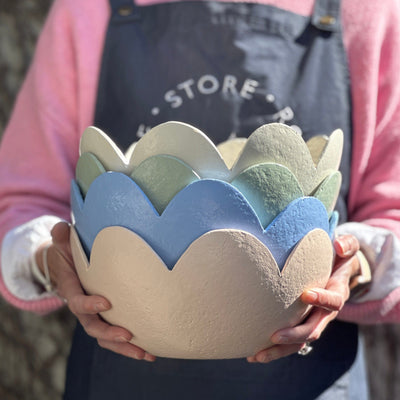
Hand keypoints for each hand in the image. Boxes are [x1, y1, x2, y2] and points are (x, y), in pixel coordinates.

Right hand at [36, 221, 155, 361]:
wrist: (66, 265)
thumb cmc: (66, 252)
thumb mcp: (61, 242)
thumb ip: (61, 236)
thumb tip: (61, 228)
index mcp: (70, 288)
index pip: (76, 301)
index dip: (88, 305)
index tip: (106, 303)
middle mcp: (82, 306)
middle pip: (92, 327)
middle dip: (109, 334)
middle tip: (128, 335)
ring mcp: (95, 313)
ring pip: (106, 337)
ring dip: (125, 347)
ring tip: (146, 353)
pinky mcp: (108, 316)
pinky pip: (116, 333)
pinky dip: (132, 344)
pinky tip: (151, 350)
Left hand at [247, 234, 360, 362]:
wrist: (337, 271)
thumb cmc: (337, 258)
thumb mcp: (346, 249)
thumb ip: (347, 245)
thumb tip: (338, 245)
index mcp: (337, 293)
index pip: (333, 301)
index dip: (322, 299)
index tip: (306, 294)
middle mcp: (325, 312)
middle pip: (313, 330)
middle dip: (294, 334)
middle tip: (274, 336)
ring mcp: (312, 320)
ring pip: (299, 342)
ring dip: (279, 350)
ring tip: (257, 355)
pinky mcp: (299, 323)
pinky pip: (288, 341)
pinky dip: (272, 348)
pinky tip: (252, 353)